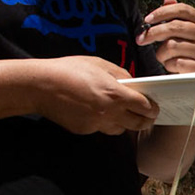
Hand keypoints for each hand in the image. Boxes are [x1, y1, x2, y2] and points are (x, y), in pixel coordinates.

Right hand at [37, 58, 158, 134]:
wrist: (40, 86)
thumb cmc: (69, 70)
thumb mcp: (99, 64)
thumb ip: (120, 75)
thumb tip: (132, 84)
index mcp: (116, 94)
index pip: (145, 107)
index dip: (153, 108)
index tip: (154, 107)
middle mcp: (109, 112)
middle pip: (138, 124)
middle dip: (146, 120)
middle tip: (147, 116)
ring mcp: (97, 124)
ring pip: (121, 130)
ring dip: (125, 123)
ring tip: (122, 113)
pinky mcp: (85, 130)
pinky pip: (102, 129)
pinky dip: (105, 122)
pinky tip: (98, 111)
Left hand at [138, 0, 194, 74]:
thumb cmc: (186, 52)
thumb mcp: (181, 31)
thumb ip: (175, 15)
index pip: (183, 9)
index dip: (163, 12)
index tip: (148, 19)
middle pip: (175, 26)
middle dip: (154, 32)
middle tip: (142, 38)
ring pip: (172, 45)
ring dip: (162, 53)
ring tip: (165, 56)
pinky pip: (176, 62)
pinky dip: (169, 65)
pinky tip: (173, 65)